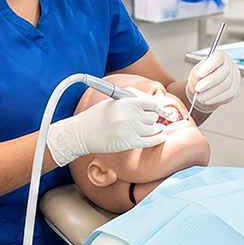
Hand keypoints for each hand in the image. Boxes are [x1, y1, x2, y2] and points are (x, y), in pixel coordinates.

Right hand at [47, 96, 166, 165]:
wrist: (81, 133)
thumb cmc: (96, 117)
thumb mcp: (113, 103)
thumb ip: (131, 104)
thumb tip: (150, 106)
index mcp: (125, 102)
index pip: (151, 103)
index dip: (157, 108)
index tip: (162, 111)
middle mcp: (128, 114)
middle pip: (152, 117)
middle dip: (151, 119)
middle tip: (148, 121)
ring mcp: (129, 129)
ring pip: (152, 129)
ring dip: (152, 130)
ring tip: (150, 130)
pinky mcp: (128, 142)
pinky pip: (150, 141)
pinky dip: (158, 139)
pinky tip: (161, 136)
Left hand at [186, 49, 239, 112]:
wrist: (202, 92)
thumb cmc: (200, 79)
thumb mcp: (195, 73)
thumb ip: (198, 72)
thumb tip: (201, 75)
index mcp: (220, 56)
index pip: (218, 58)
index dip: (209, 66)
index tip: (200, 73)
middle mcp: (230, 65)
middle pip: (224, 72)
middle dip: (209, 82)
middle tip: (198, 88)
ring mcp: (235, 77)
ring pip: (227, 85)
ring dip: (211, 93)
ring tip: (200, 97)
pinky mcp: (236, 89)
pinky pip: (229, 94)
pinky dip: (216, 99)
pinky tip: (207, 100)